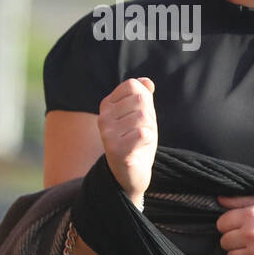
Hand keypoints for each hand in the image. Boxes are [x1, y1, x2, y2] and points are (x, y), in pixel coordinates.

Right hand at [98, 77, 156, 206]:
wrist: (131, 171)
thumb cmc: (136, 140)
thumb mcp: (141, 114)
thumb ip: (143, 96)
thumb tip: (147, 82)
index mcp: (107, 105)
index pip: (133, 86)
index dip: (145, 100)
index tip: (140, 115)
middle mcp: (103, 117)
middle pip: (141, 101)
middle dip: (150, 116)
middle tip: (142, 131)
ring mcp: (107, 134)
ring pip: (144, 117)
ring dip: (150, 129)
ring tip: (140, 140)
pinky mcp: (116, 150)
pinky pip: (143, 133)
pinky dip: (148, 140)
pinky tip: (140, 148)